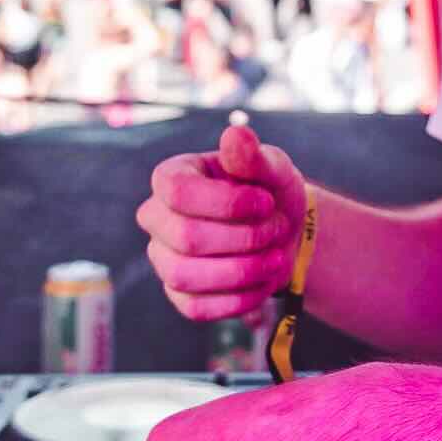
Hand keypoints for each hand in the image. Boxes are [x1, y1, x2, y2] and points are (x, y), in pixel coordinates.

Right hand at [137, 121, 307, 321]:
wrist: (284, 233)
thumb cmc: (270, 192)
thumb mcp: (271, 167)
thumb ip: (252, 156)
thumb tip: (235, 132)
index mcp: (171, 177)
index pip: (178, 192)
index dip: (227, 202)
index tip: (266, 201)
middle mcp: (156, 218)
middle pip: (186, 238)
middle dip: (243, 238)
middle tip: (277, 229)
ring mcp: (163, 259)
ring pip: (185, 276)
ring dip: (242, 271)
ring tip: (275, 258)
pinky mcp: (179, 295)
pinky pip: (197, 308)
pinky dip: (239, 298)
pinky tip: (264, 281)